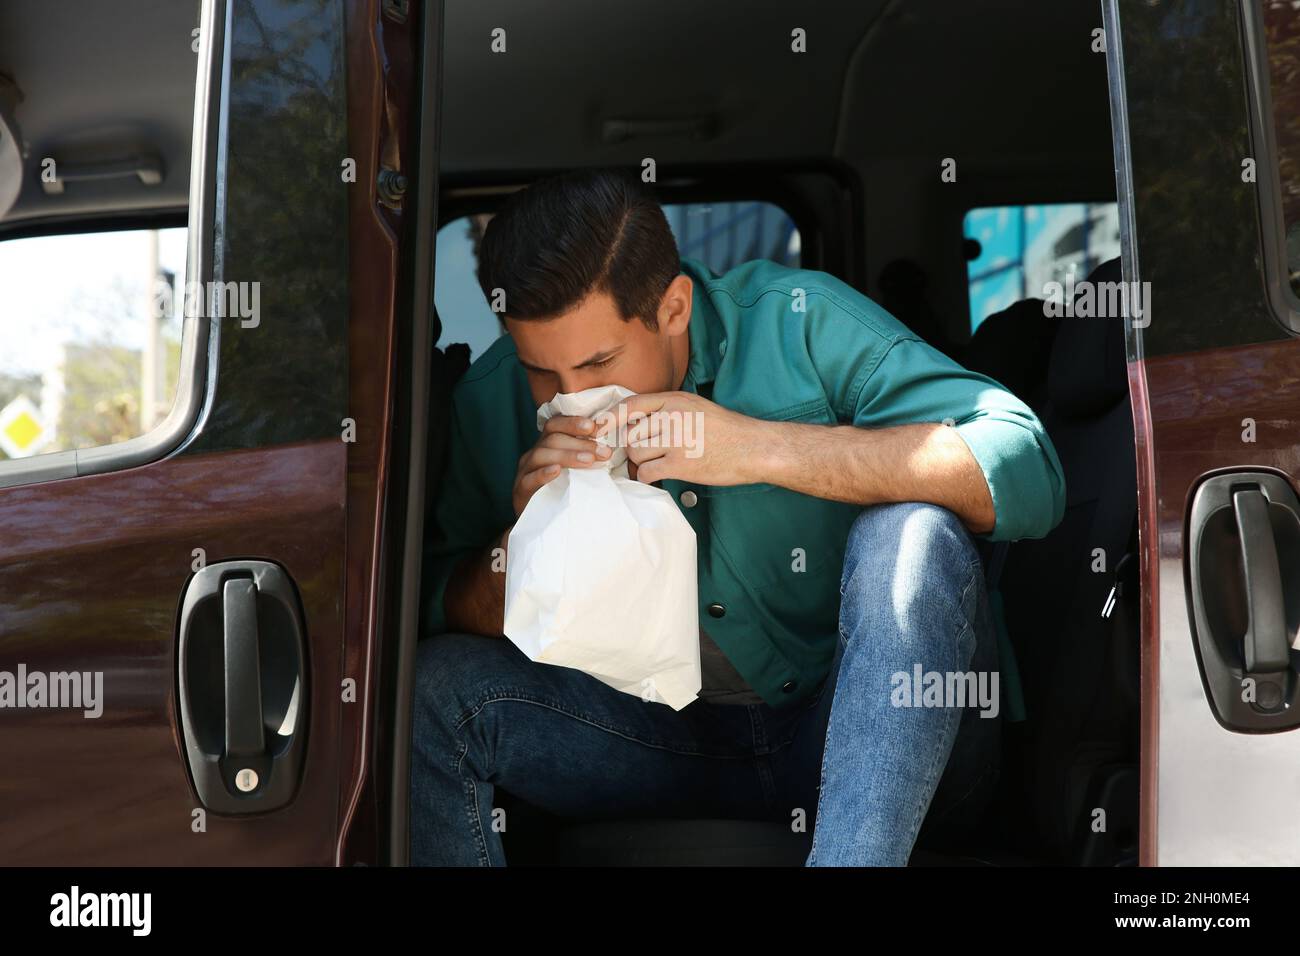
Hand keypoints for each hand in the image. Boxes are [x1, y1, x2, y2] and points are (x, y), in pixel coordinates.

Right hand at [512, 413, 613, 515]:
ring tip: (590, 461)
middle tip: (604, 451)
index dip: (573, 422)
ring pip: (542, 455)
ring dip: (568, 455)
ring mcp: (525, 472)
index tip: (595, 427)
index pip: (555, 425)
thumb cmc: (565, 494)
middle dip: (581, 443)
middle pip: (552, 438)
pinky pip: (529, 479)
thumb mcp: (577, 472)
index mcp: (546, 446)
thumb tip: (611, 448)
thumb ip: (588, 458)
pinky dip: (544, 473)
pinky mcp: (520, 491)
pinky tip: (557, 471)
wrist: (542, 524)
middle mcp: (534, 454)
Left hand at [599, 391, 766, 485]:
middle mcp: (672, 417)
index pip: (631, 405)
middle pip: (630, 433)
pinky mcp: (680, 464)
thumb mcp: (696, 407)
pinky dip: (646, 478)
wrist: (753, 448)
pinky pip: (646, 472)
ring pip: (635, 452)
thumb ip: (668, 410)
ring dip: (638, 462)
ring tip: (654, 464)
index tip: (598, 429)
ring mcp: (675, 440)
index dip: (610, 418)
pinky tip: (656, 477)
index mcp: (675, 400)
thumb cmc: (726, 430)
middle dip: (631, 446)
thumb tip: (637, 423)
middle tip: (641, 454)